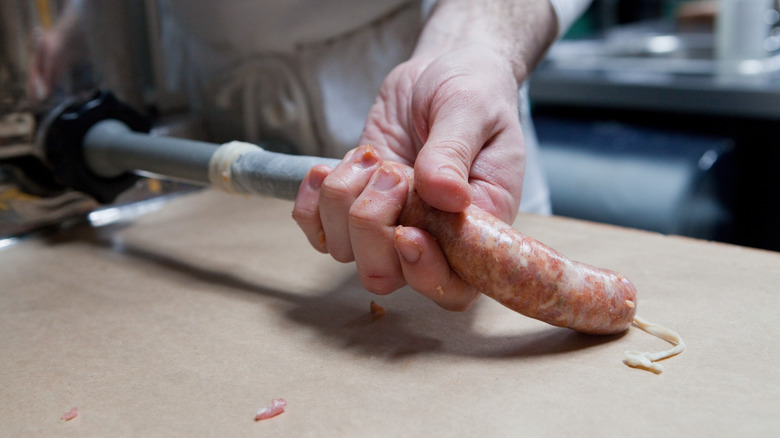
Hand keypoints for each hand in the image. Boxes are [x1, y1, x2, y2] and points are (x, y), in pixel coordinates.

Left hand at [292, 46, 525, 310]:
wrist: (441, 72)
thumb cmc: (473, 91)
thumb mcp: (472, 111)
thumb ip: (454, 153)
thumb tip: (445, 197)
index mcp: (478, 227)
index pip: (454, 287)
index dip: (425, 274)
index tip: (406, 233)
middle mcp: (434, 238)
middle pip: (386, 274)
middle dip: (372, 223)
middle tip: (391, 170)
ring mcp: (390, 226)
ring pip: (346, 251)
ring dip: (345, 200)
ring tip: (371, 156)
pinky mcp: (355, 209)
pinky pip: (318, 231)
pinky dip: (312, 202)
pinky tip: (328, 169)